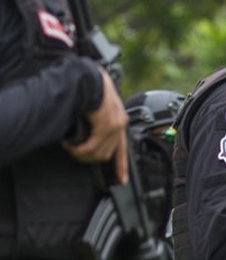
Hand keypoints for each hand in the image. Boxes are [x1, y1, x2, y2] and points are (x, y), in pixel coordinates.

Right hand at [63, 67, 128, 182]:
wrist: (90, 79)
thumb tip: (86, 142)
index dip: (121, 167)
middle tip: (73, 152)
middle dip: (87, 158)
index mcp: (119, 123)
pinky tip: (70, 144)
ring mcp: (115, 126)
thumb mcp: (97, 111)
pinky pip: (92, 146)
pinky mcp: (106, 125)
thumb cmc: (91, 92)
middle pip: (105, 155)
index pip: (122, 150)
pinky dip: (79, 149)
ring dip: (81, 153)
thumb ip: (97, 126)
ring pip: (98, 153)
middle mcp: (120, 125)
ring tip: (70, 146)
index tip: (121, 180)